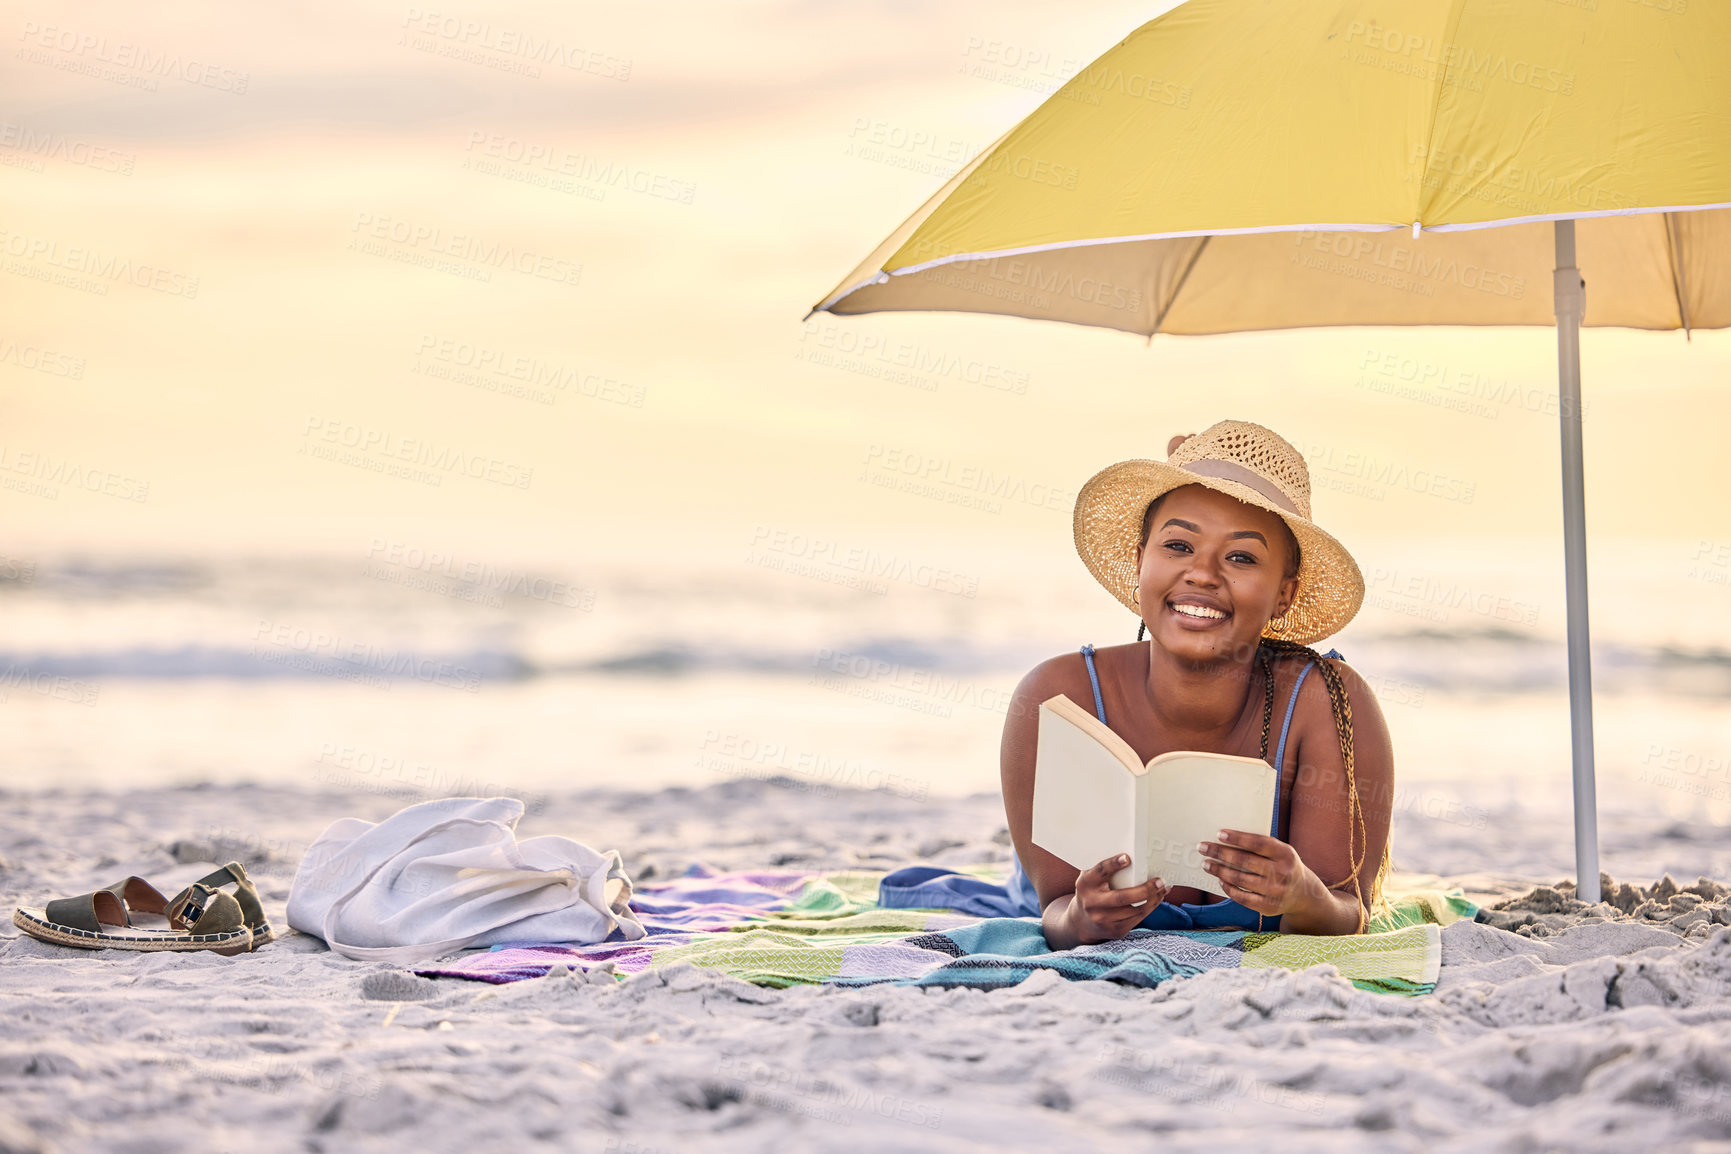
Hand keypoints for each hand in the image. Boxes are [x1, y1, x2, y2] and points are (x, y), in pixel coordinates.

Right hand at [1067, 855, 1168, 943]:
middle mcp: (1092, 903)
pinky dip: (1151, 907)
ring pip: (1135, 909)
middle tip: (1159, 881)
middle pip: (1122, 897)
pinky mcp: (1116, 931)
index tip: (1127, 858)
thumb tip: (1130, 851)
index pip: (1100, 872)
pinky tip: (1157, 898)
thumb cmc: (1093, 891)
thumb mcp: (1091, 877)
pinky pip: (1138, 918)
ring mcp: (1104, 920)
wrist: (1083, 921)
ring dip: (1153, 898)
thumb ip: (1104, 866)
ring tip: (1163, 887)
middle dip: (1144, 890)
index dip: (1113, 865)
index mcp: (1086, 884)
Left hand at [1196, 830, 1322, 917]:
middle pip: (1245, 861)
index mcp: (1286, 854)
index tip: (1219, 833)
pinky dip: (1228, 888)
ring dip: (1219, 870)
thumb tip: (1225, 839)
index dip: (1238, 838)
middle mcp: (1283, 873)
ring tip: (1207, 864)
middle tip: (1203, 848)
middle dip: (1220, 853)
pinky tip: (1220, 880)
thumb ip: (1261, 846)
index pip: (1259, 843)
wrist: (1303, 894)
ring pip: (1240, 879)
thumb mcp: (1281, 852)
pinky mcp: (1269, 907)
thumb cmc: (1283, 865)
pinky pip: (1242, 898)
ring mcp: (1276, 892)